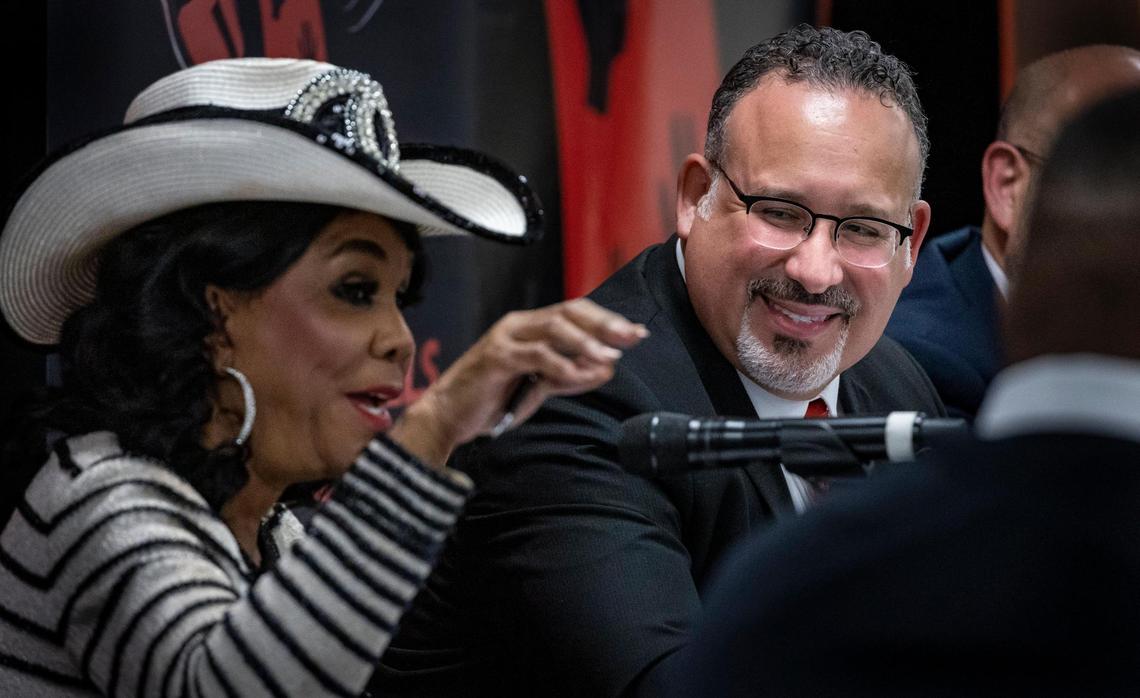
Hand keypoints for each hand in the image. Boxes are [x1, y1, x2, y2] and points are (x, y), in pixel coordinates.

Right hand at [388, 298, 646, 466]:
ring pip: (554, 327)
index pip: (575, 312)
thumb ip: (570, 376)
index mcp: (529, 327)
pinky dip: (561, 365)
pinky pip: (536, 355)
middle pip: (569, 311)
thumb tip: (608, 367)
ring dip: (586, 343)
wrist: (449, 416)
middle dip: (604, 323)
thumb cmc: (492, 400)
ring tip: (609, 358)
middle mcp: (518, 325)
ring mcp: (506, 337)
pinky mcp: (496, 357)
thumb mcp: (540, 387)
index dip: (607, 320)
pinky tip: (579, 376)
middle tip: (632, 337)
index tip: (637, 333)